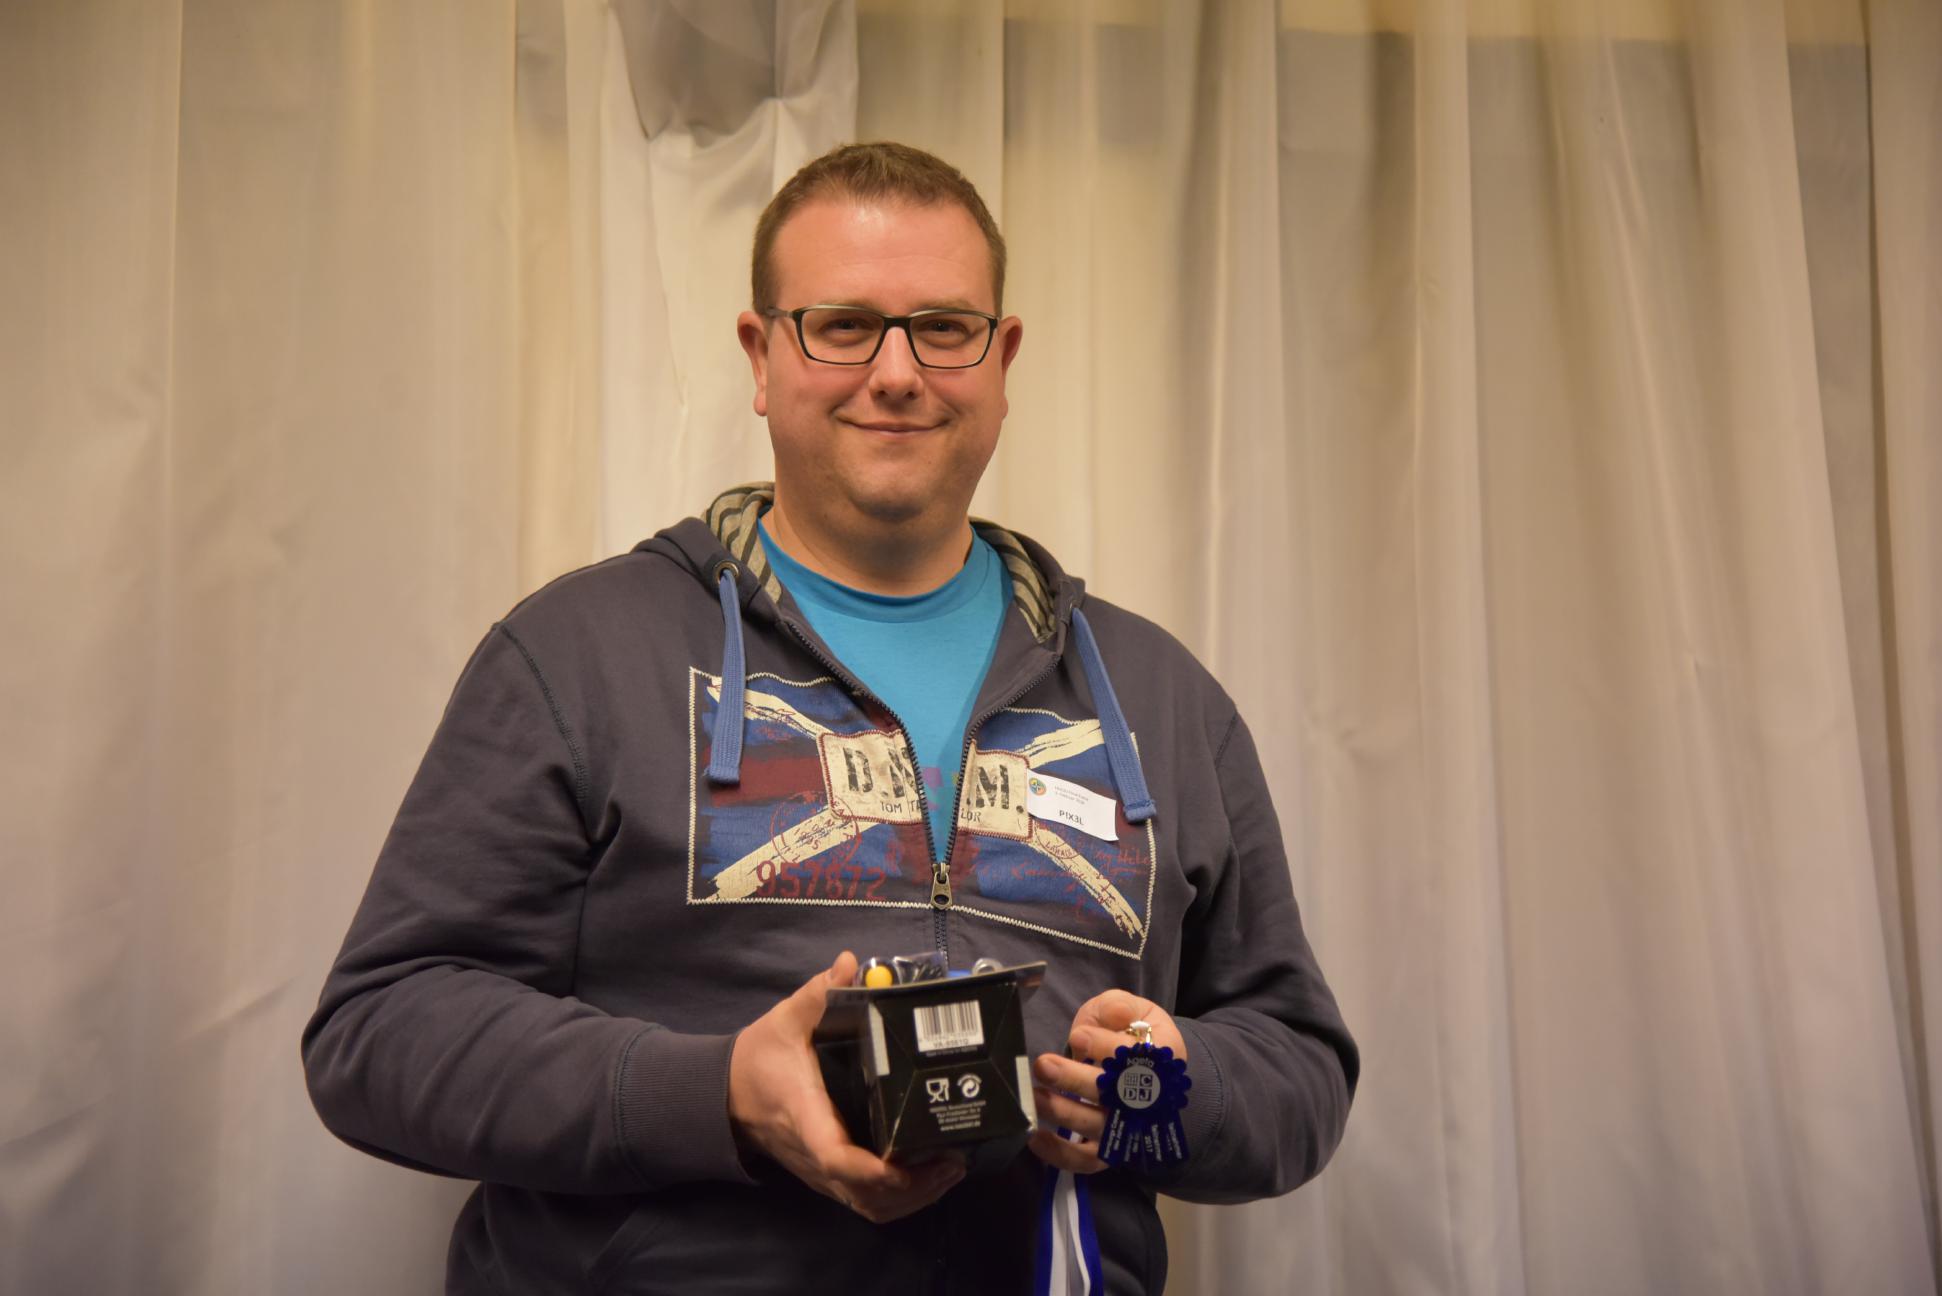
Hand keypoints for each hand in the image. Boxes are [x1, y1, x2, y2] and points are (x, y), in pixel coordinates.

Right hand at [728, 950, 965, 1221]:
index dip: (877, 1171)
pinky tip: (927, 1179)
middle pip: (866, 1196)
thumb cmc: (760, 1058)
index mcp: (806, 1117)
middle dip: (915, 1188)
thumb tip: (851, 964)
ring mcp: (821, 1174)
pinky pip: (865, 1203)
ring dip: (913, 1199)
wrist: (726, 1095)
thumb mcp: (787, 1018)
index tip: (915, 1162)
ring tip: (950, 1171)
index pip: (838, 1159)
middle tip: (955, 1160)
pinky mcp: (827, 1178)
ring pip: (869, 1207)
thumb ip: (820, 993)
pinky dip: (899, 1201)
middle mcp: (815, 1157)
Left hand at [1028, 989, 1187, 1174]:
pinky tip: (1035, 1137)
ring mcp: (1126, 1128)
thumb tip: (1114, 1012)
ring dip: (1063, 1113)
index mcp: (1160, 1060)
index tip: (1078, 1036)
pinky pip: (1085, 1160)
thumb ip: (1121, 1007)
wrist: (1149, 1074)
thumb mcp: (1135, 1010)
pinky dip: (1060, 1154)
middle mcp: (1146, 1100)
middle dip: (1075, 1080)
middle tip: (1043, 1065)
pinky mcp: (1106, 1151)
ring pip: (1096, 1126)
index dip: (1106, 1047)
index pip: (1136, 1057)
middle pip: (1113, 1094)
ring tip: (1034, 1096)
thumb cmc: (1135, 1036)